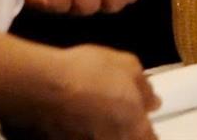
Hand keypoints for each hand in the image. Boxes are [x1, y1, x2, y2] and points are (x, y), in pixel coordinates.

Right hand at [29, 44, 157, 139]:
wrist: (42, 86)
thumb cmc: (89, 71)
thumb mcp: (126, 64)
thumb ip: (144, 88)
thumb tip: (153, 102)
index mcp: (134, 125)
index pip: (151, 139)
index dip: (148, 133)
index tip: (144, 127)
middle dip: (126, 132)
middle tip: (117, 118)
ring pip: (104, 139)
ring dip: (104, 132)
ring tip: (95, 119)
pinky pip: (79, 138)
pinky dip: (81, 133)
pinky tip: (74, 123)